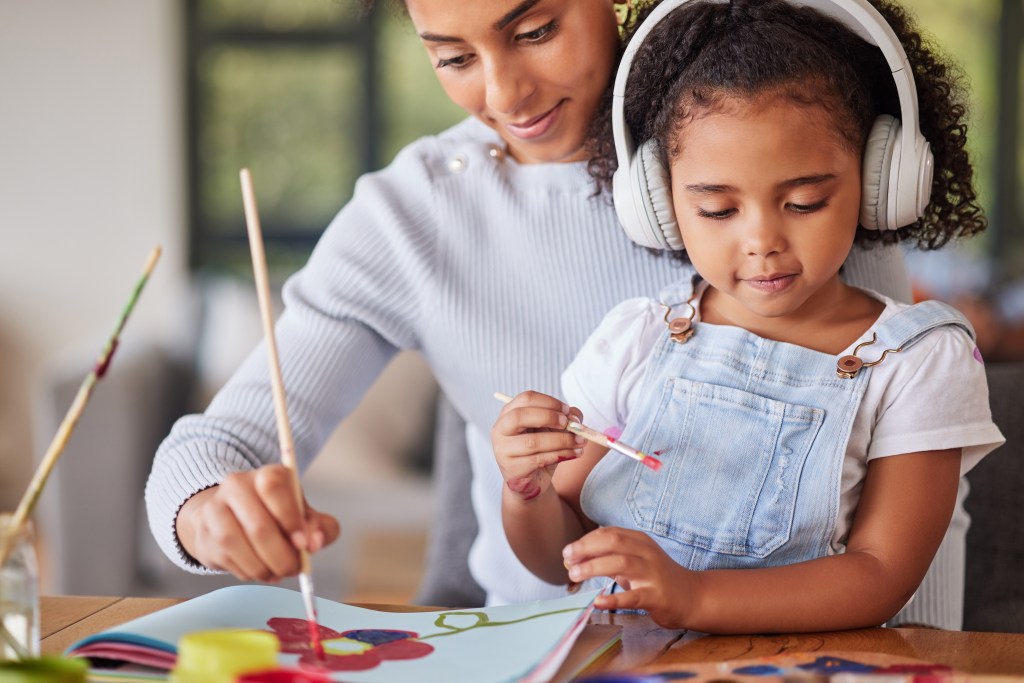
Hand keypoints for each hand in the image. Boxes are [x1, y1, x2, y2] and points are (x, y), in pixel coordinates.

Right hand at [175, 464, 340, 581]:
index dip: (290, 519)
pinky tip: (259, 571)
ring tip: (277, 573)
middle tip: (293, 569)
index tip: (303, 544)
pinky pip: (225, 558)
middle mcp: (237, 485)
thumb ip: (320, 528)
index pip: (274, 488)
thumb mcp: (304, 515)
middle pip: (258, 525)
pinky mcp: (203, 532)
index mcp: (268, 474)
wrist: (234, 515)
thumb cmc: (277, 515)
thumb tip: (315, 543)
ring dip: (262, 567)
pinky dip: (247, 571)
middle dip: (280, 556)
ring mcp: (215, 508)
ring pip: (236, 544)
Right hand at [491, 390, 584, 500]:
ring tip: (580, 442)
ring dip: (562, 440)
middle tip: (569, 424)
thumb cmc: (542, 449)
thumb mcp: (553, 429)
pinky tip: (574, 454)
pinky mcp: (512, 469)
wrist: (532, 480)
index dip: (549, 402)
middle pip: (520, 416)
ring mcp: (503, 450)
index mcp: (509, 413)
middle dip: (548, 417)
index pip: (526, 399)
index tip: (567, 410)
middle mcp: (500, 430)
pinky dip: (561, 455)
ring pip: (533, 442)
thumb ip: (565, 418)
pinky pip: (538, 460)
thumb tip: (575, 418)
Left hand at [562, 526, 693, 627]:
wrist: (692, 596)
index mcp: (639, 541)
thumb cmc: (657, 578)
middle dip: (586, 548)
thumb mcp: (635, 561)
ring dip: (593, 568)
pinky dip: (613, 599)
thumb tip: (576, 560)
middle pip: (613, 542)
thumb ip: (610, 558)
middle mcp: (646, 552)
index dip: (585, 541)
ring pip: (620, 564)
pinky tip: (597, 601)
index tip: (568, 552)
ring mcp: (652, 574)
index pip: (608, 533)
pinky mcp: (656, 596)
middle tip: (567, 559)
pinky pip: (633, 596)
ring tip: (574, 575)